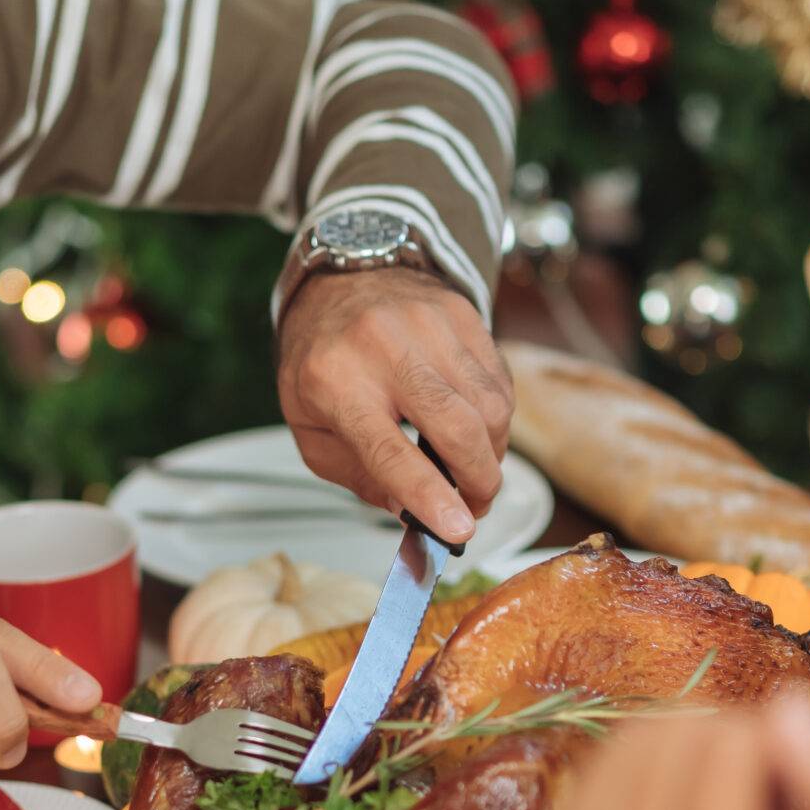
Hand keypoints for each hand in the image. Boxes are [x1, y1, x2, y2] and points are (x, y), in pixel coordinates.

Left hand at [276, 267, 511, 545]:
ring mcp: (428, 325)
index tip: (459, 529)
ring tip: (473, 467)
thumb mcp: (310, 428)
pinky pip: (499, 381)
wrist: (339, 281)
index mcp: (335, 382)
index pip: (390, 451)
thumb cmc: (322, 361)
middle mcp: (384, 347)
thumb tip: (410, 512)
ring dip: (492, 453)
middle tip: (476, 507)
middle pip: (457, 428)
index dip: (429, 495)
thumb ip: (357, 476)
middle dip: (479, 481)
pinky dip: (496, 418)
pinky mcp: (461, 315)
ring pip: (489, 407)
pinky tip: (476, 427)